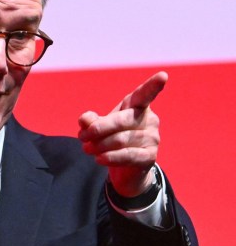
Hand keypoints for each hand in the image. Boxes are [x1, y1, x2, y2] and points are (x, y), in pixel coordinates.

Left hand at [78, 71, 166, 196]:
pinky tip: (99, 159)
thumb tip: (84, 120)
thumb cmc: (113, 139)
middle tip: (82, 137)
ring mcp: (152, 138)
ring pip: (121, 140)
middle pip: (122, 120)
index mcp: (138, 106)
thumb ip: (91, 121)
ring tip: (86, 148)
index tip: (163, 76)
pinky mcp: (150, 156)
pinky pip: (128, 155)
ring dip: (99, 145)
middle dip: (98, 129)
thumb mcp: (101, 127)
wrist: (125, 169)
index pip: (145, 94)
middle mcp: (149, 119)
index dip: (153, 86)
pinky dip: (110, 157)